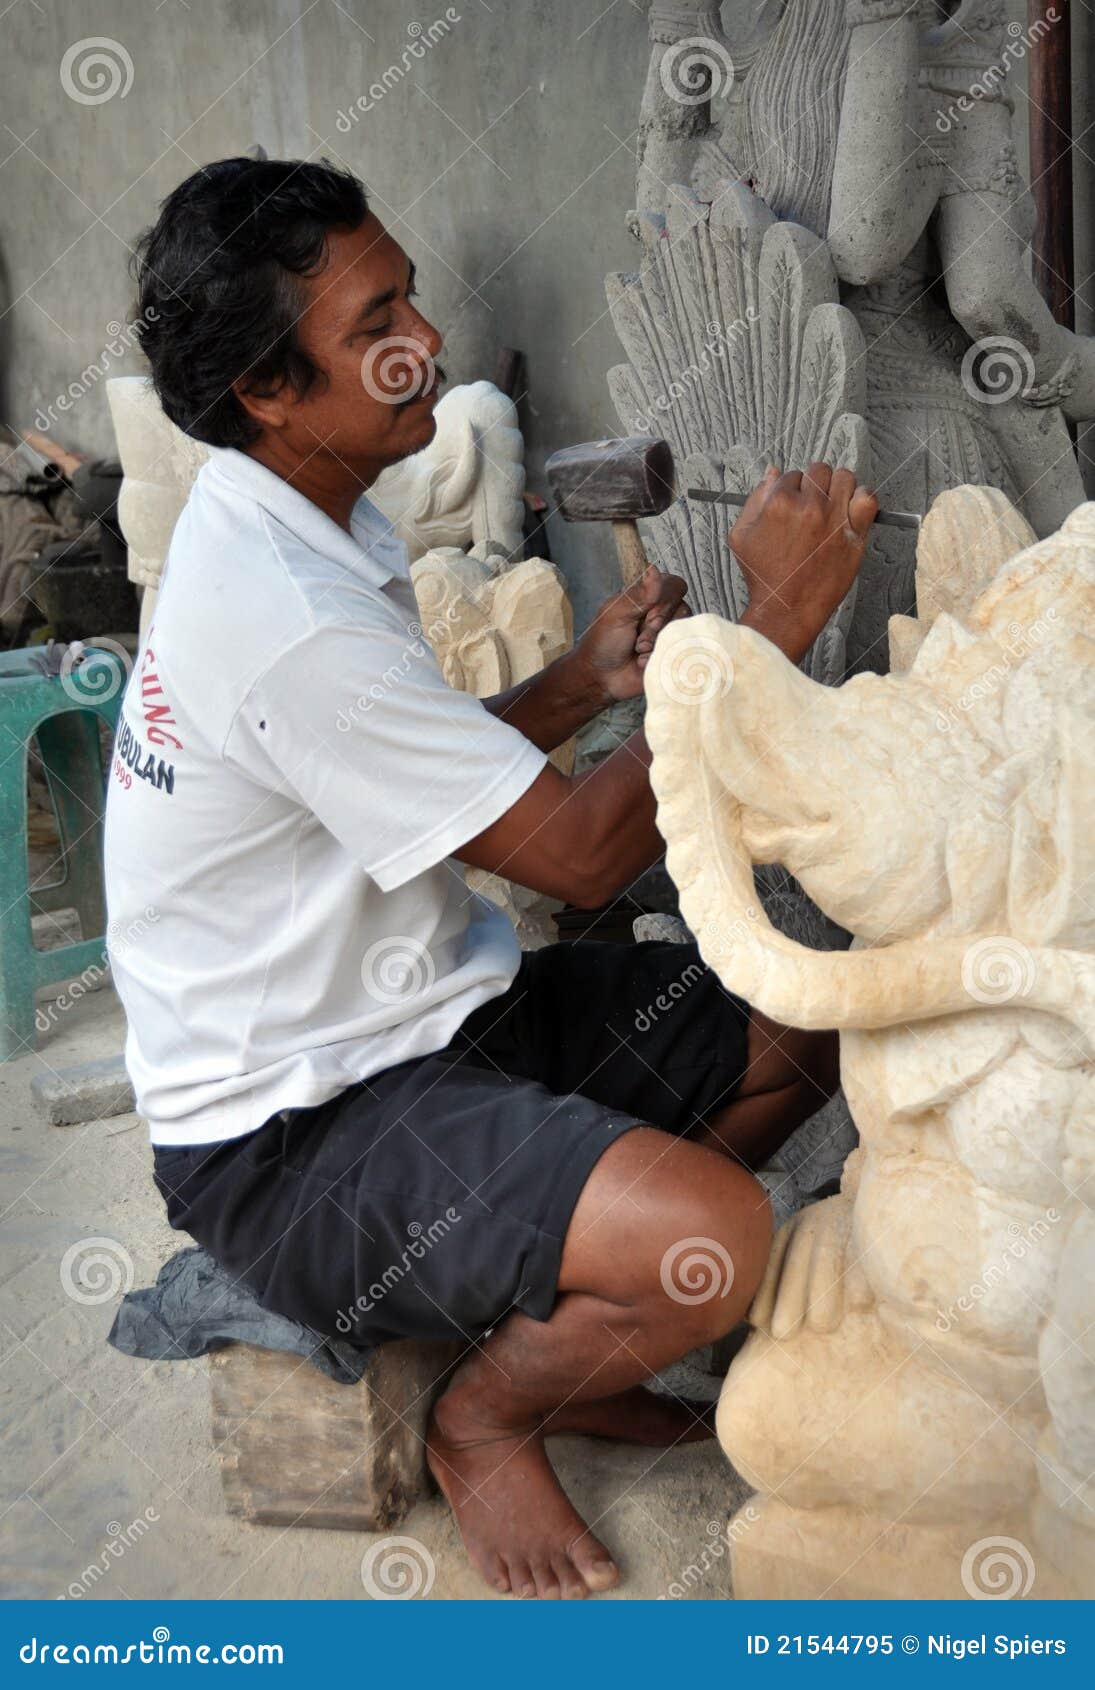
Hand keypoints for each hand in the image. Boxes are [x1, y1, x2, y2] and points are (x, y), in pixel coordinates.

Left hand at [574, 564, 688, 702]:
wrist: (601, 677)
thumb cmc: (604, 642)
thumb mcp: (617, 614)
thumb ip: (639, 594)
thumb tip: (653, 567)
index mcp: (649, 597)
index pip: (674, 586)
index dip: (664, 601)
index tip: (646, 614)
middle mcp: (664, 614)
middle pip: (682, 608)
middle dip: (657, 626)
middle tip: (637, 638)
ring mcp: (671, 635)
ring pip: (684, 630)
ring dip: (658, 643)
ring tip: (640, 651)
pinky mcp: (674, 655)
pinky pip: (684, 652)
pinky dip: (662, 657)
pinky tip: (645, 662)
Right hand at [730, 463, 877, 663]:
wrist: (786, 609)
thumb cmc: (764, 577)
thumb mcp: (742, 536)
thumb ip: (755, 499)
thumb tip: (772, 473)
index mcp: (779, 502)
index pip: (792, 474)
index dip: (793, 488)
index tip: (795, 502)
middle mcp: (809, 506)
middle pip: (819, 470)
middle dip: (814, 483)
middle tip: (813, 503)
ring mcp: (834, 518)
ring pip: (845, 477)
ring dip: (838, 486)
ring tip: (833, 504)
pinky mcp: (854, 534)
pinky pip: (868, 499)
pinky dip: (863, 498)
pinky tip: (852, 509)